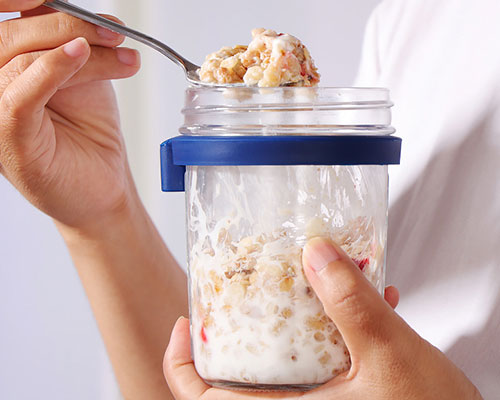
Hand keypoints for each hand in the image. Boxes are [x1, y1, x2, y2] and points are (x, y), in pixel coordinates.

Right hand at [0, 0, 140, 229]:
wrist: (104, 182)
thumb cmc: (89, 132)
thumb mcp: (82, 76)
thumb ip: (69, 42)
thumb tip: (79, 12)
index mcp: (6, 68)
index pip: (3, 21)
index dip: (20, 1)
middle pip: (12, 36)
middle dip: (71, 25)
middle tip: (116, 33)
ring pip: (21, 59)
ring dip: (81, 49)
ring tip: (123, 56)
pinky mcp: (9, 138)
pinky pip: (20, 96)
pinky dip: (51, 70)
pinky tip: (79, 55)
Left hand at [164, 238, 482, 398]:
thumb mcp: (391, 357)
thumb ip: (352, 304)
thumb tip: (318, 255)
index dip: (182, 364)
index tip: (186, 323)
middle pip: (242, 372)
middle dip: (243, 324)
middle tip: (246, 289)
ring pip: (284, 361)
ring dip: (296, 317)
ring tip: (309, 282)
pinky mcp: (344, 396)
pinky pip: (322, 359)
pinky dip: (333, 328)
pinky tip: (362, 302)